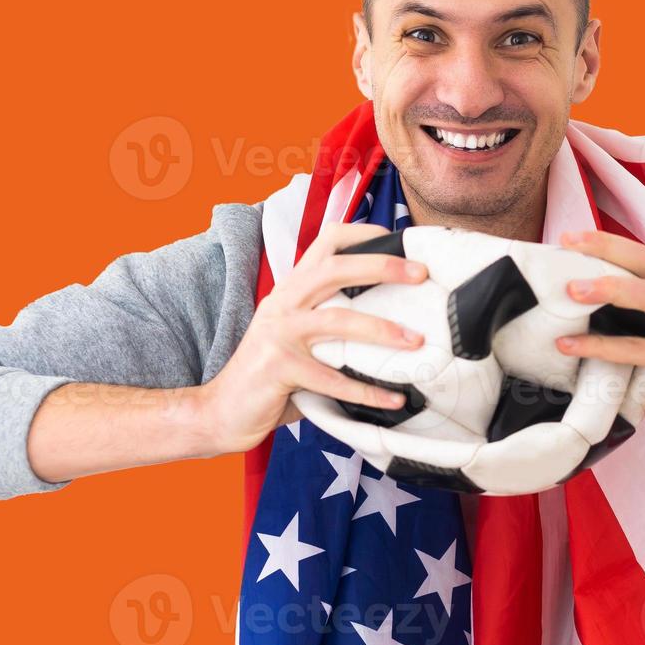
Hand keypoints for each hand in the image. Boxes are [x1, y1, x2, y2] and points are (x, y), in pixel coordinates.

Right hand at [196, 223, 428, 454]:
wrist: (222, 410)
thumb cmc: (271, 375)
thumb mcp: (298, 336)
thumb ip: (332, 323)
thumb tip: (395, 322)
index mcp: (291, 289)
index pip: (325, 241)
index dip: (363, 234)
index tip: (401, 242)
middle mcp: (284, 303)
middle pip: (335, 269)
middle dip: (382, 267)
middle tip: (421, 274)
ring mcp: (279, 334)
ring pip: (338, 321)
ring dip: (382, 330)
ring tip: (417, 342)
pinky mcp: (279, 368)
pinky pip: (332, 379)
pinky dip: (366, 391)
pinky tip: (393, 400)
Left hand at [555, 229, 644, 455]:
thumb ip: (637, 327)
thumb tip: (580, 317)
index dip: (611, 245)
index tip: (573, 239)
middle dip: (608, 247)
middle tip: (569, 243)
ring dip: (609, 287)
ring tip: (571, 290)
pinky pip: (639, 348)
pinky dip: (601, 345)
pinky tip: (571, 345)